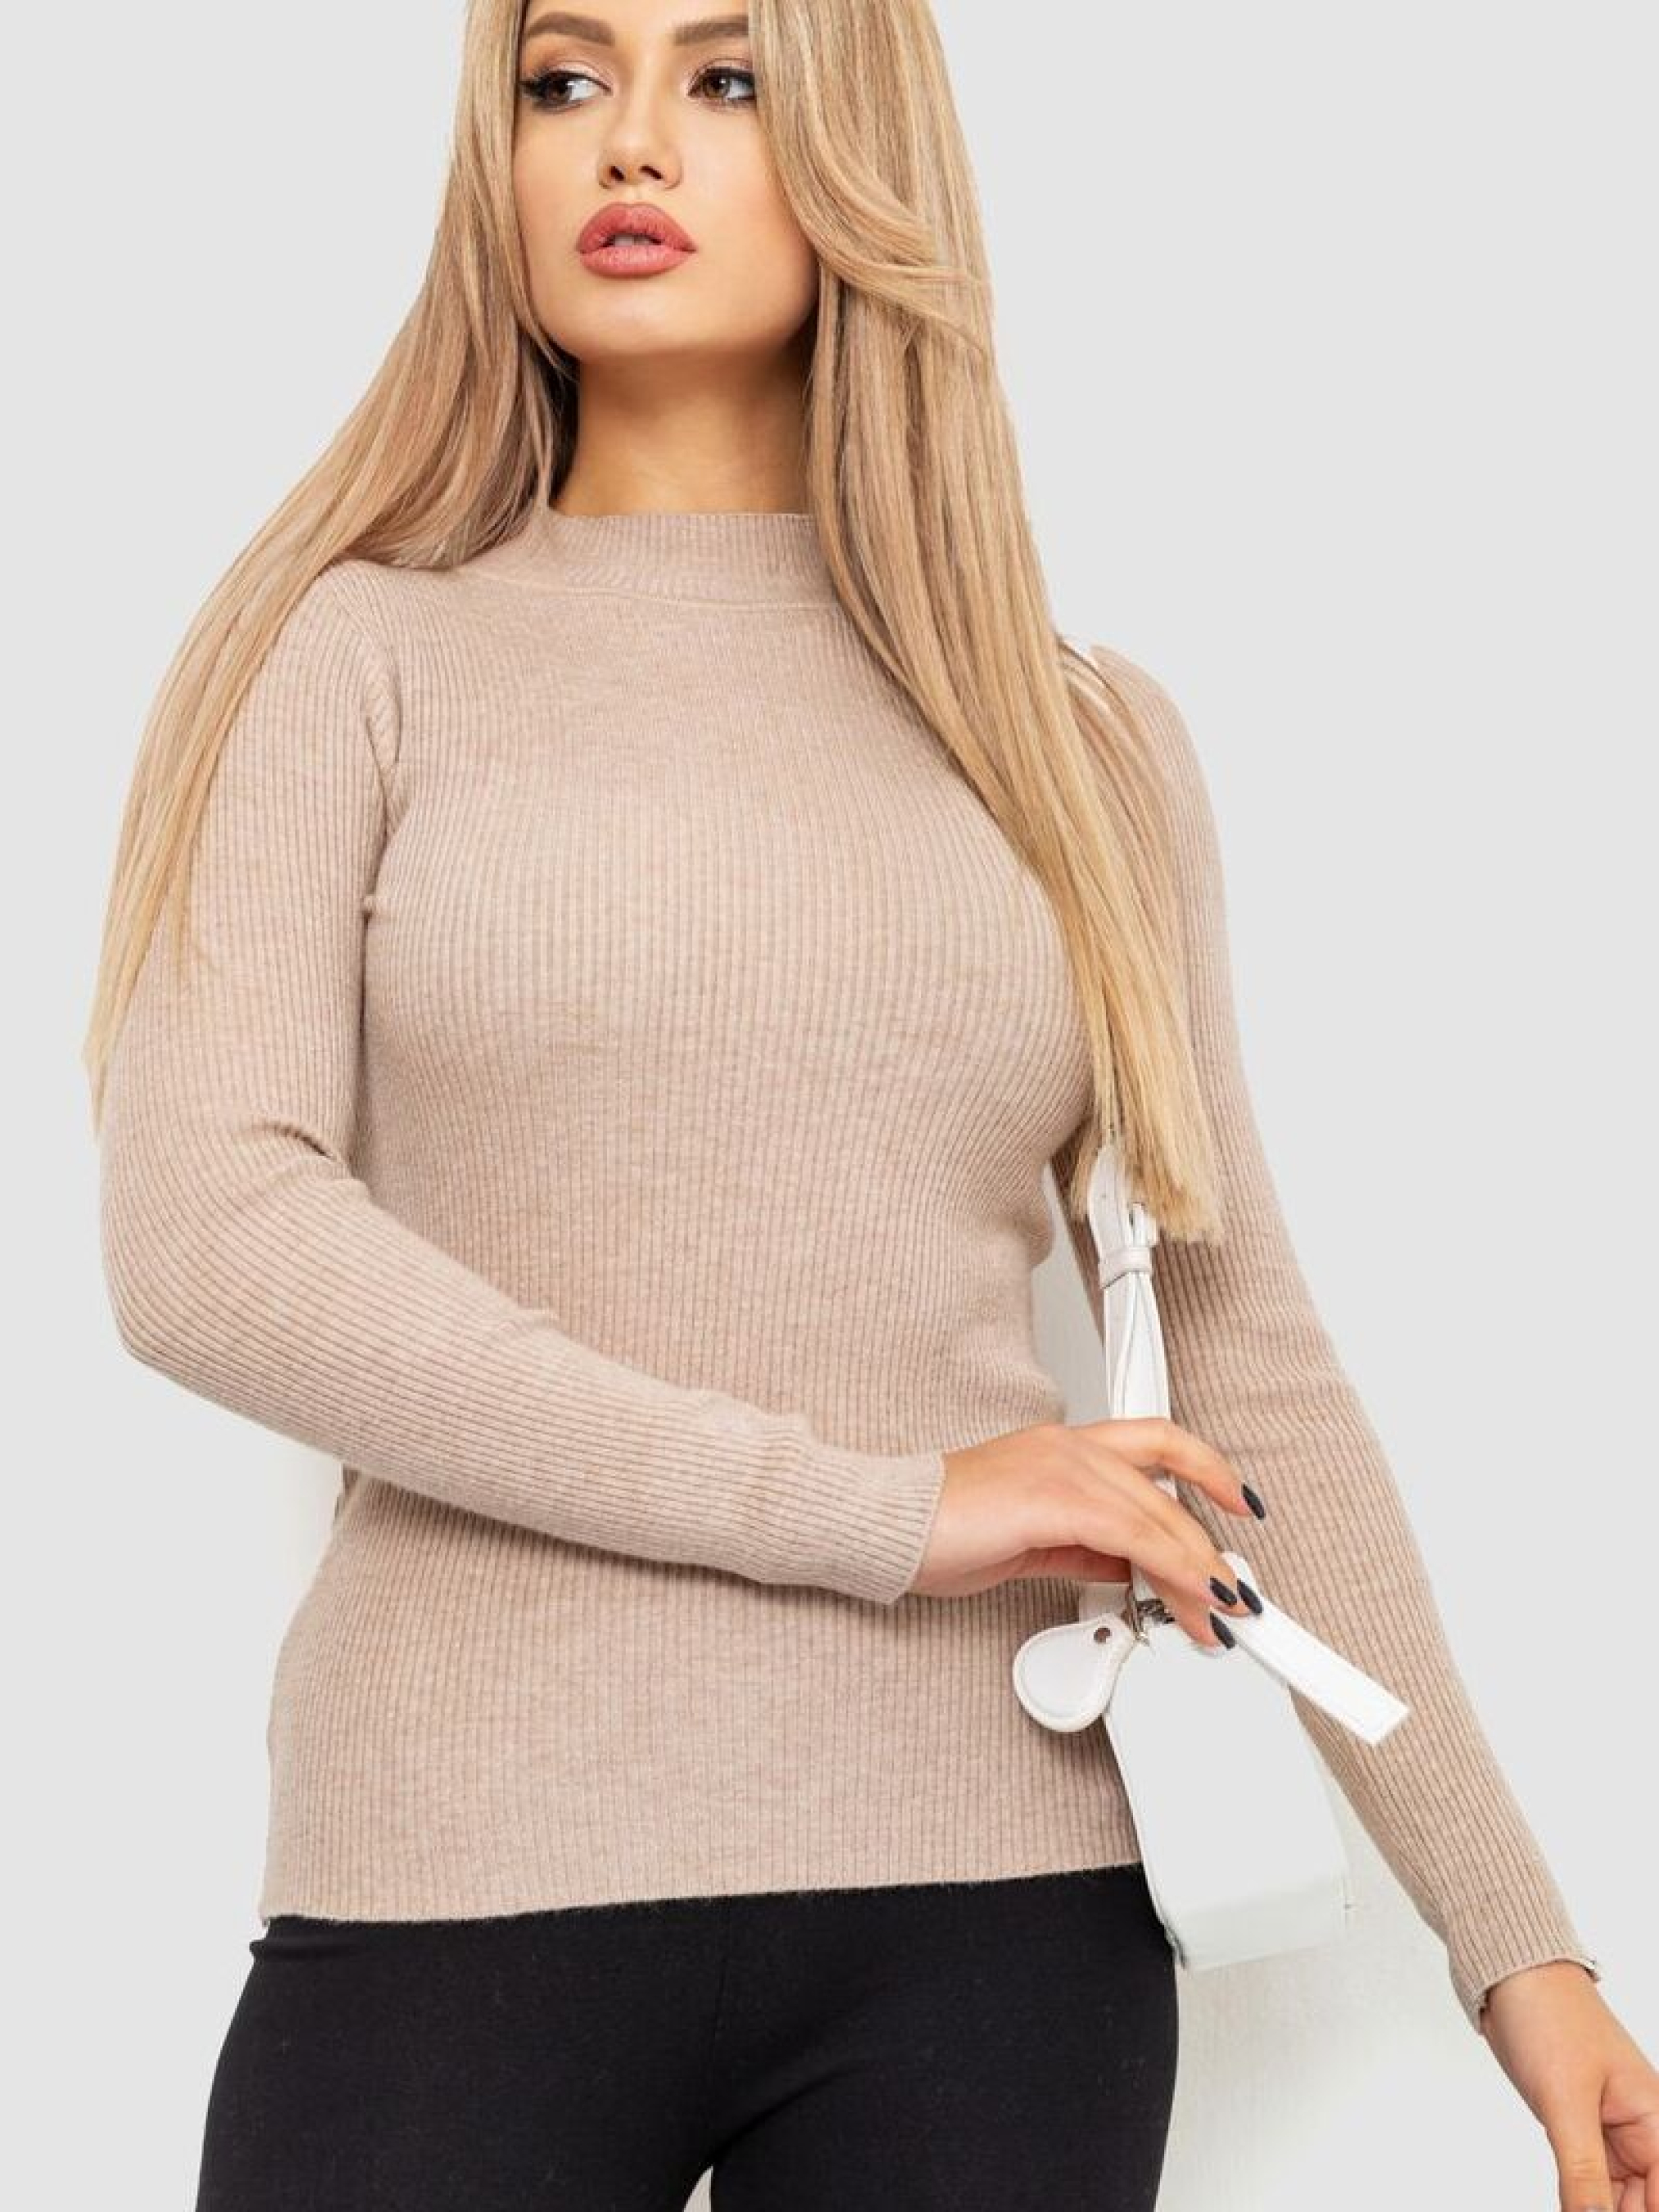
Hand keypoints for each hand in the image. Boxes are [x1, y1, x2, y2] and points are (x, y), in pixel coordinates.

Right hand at [908, 1414, 1260, 1647]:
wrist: (890, 1526)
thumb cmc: (943, 1531)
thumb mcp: (1032, 1541)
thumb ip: (1084, 1547)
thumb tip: (1129, 1568)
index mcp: (1064, 1447)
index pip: (1158, 1445)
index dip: (1208, 1471)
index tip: (1241, 1504)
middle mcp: (1071, 1446)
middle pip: (1168, 1490)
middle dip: (1209, 1550)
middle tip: (1235, 1598)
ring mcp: (1063, 1466)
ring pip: (1159, 1514)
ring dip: (1199, 1569)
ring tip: (1219, 1613)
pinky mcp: (1055, 1497)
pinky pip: (1134, 1535)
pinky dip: (1171, 1568)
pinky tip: (1187, 1596)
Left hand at [1480, 1962, 1658, 2209]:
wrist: (1509, 1974)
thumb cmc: (1547, 2014)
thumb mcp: (1565, 2100)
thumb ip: (1582, 2173)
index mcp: (1657, 2121)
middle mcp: (1642, 2133)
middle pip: (1643, 2203)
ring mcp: (1610, 2134)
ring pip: (1615, 2201)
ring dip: (1595, 2211)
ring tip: (1567, 2209)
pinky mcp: (1579, 2132)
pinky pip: (1588, 2185)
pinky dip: (1579, 2204)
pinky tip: (1566, 2209)